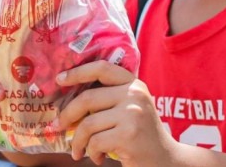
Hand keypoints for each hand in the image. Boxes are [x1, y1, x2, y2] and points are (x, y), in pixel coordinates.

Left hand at [54, 61, 173, 166]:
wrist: (166, 160)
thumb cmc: (140, 135)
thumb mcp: (131, 109)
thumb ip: (109, 99)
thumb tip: (67, 100)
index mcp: (134, 84)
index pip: (102, 68)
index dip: (78, 72)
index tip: (60, 79)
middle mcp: (134, 95)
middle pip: (87, 98)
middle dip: (68, 114)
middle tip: (58, 126)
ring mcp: (132, 114)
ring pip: (88, 124)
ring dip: (78, 141)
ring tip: (78, 151)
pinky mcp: (128, 135)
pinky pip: (95, 142)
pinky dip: (91, 153)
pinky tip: (98, 158)